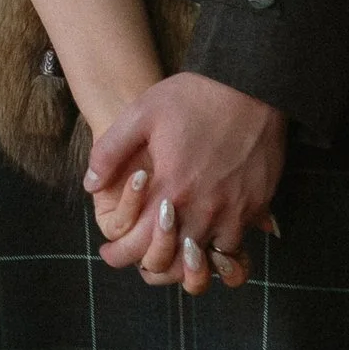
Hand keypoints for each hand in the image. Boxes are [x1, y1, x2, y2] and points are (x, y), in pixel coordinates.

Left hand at [87, 73, 286, 292]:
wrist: (252, 85)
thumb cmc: (193, 97)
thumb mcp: (141, 113)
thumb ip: (110, 151)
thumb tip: (91, 185)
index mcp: (171, 189)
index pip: (139, 247)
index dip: (119, 255)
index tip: (110, 251)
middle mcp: (204, 210)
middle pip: (172, 264)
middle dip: (149, 264)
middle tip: (135, 254)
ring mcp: (234, 212)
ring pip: (206, 263)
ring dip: (184, 261)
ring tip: (169, 248)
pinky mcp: (257, 207)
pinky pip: (234, 245)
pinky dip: (216, 248)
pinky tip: (203, 232)